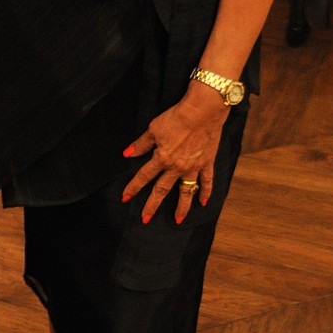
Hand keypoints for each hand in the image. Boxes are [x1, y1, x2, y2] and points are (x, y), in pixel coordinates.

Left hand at [121, 87, 227, 223]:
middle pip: (162, 190)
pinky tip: (203, 203)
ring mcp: (193, 167)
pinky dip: (206, 192)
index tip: (125, 198)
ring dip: (182, 207)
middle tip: (145, 219)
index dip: (133, 187)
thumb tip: (127, 154)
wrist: (202, 112)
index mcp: (162, 159)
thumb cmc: (176, 117)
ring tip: (178, 220)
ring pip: (186, 191)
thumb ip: (141, 144)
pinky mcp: (207, 163)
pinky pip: (207, 182)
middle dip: (152, 205)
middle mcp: (176, 167)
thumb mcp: (154, 128)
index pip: (144, 176)